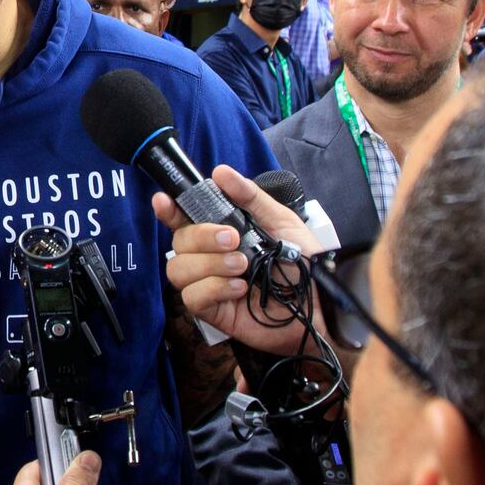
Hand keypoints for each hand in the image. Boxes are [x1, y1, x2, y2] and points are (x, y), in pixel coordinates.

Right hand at [152, 165, 327, 350]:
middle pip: (179, 242)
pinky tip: (239, 288)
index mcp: (222, 232)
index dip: (169, 210)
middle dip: (202, 236)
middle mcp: (210, 257)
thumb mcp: (282, 220)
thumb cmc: (303, 263)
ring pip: (179, 269)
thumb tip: (221, 173)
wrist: (320, 304)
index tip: (164, 201)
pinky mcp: (214, 311)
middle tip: (233, 238)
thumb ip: (251, 197)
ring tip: (241, 265)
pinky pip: (192, 297)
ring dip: (209, 263)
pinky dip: (214, 288)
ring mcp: (209, 285)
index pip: (184, 219)